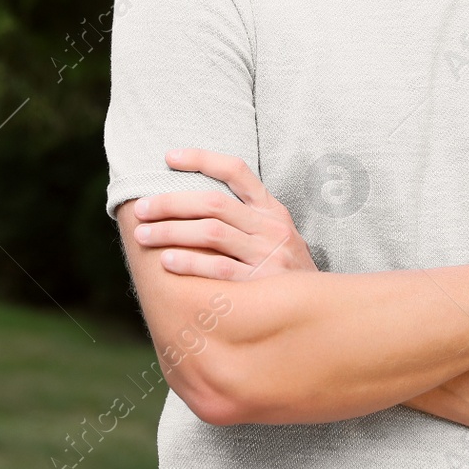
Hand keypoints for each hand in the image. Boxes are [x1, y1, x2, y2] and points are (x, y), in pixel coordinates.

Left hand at [132, 147, 319, 280]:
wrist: (327, 311)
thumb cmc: (287, 272)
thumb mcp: (277, 236)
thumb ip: (245, 219)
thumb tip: (190, 205)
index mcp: (272, 209)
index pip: (236, 170)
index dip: (201, 159)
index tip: (168, 157)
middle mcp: (271, 226)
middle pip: (212, 203)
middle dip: (170, 203)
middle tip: (141, 209)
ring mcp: (269, 255)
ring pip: (211, 233)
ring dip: (171, 232)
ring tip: (143, 236)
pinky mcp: (264, 285)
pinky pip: (220, 269)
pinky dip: (191, 263)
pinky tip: (167, 262)